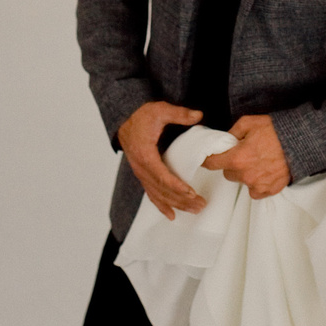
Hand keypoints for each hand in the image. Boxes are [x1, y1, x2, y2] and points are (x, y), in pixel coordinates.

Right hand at [118, 99, 207, 217]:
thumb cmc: (142, 116)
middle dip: (181, 200)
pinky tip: (172, 215)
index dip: (176, 186)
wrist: (125, 120)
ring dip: (176, 205)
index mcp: (145, 154)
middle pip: (161, 189)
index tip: (191, 193)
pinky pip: (152, 194)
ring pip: (158, 195)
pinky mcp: (143, 176)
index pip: (161, 174)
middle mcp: (141, 168)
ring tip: (195, 210)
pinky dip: (162, 206)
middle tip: (201, 204)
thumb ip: (179, 114)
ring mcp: (141, 173)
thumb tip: (198, 115)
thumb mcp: (160, 110)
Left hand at [202, 114, 290, 199]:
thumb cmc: (276, 131)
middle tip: (245, 154)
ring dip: (246, 174)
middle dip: (232, 164)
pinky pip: (255, 191)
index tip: (208, 158)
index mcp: (237, 158)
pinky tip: (265, 171)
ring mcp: (257, 185)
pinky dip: (258, 183)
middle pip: (228, 173)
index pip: (212, 164)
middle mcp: (245, 175)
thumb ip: (231, 132)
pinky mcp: (268, 190)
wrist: (299, 142)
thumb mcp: (248, 123)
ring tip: (259, 162)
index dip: (208, 160)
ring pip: (242, 182)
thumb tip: (224, 140)